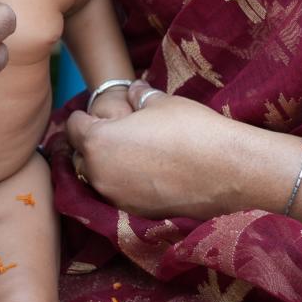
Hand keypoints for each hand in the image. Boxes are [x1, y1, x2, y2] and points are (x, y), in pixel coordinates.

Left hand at [68, 82, 272, 219]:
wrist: (229, 171)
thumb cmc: (191, 129)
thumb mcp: (161, 103)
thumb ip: (138, 97)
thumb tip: (134, 89)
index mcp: (98, 141)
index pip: (72, 126)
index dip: (84, 116)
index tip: (97, 114)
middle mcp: (99, 173)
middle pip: (82, 154)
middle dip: (94, 143)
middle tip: (116, 132)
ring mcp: (116, 197)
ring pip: (99, 176)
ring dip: (108, 164)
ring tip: (133, 152)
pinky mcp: (136, 212)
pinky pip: (119, 193)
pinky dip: (125, 182)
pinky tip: (148, 172)